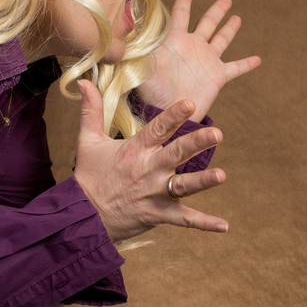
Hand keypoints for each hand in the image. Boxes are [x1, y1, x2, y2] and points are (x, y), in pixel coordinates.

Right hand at [74, 79, 228, 242]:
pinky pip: (184, 219)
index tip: (189, 104)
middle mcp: (148, 169)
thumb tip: (82, 81)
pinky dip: (204, 223)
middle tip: (216, 134)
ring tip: (222, 176)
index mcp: (136, 150)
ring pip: (183, 185)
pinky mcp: (158, 214)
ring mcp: (155, 193)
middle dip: (196, 143)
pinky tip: (224, 225)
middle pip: (176, 153)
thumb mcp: (87, 141)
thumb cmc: (89, 177)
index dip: (173, 116)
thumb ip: (90, 110)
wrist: (82, 216)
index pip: (157, 129)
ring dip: (203, 181)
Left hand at [136, 0, 260, 121]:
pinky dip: (246, 63)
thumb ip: (133, 46)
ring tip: (237, 18)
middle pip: (208, 23)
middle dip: (216, 10)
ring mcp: (206, 61)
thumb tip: (117, 28)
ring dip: (230, 29)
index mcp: (175, 41)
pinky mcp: (217, 76)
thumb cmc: (149, 90)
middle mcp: (193, 47)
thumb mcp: (139, 63)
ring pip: (222, 40)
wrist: (166, 112)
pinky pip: (235, 68)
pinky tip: (258, 59)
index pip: (181, 14)